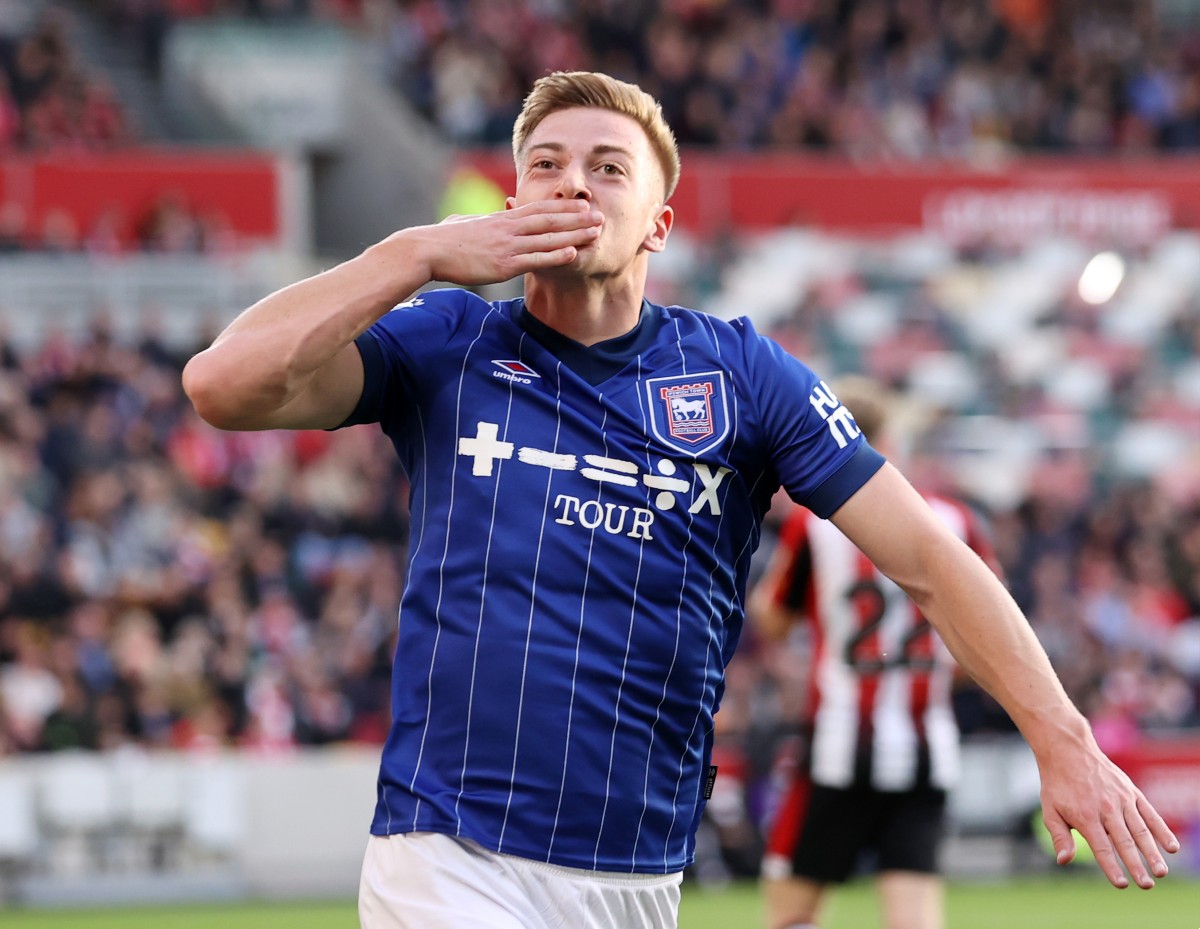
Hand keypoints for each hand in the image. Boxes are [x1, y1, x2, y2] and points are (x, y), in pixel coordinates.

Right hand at [411, 200, 602, 285]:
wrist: (427, 250)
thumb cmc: (441, 240)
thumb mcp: (462, 224)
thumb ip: (475, 222)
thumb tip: (471, 221)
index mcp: (501, 219)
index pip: (538, 209)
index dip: (563, 207)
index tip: (582, 205)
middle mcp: (509, 229)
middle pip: (550, 220)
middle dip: (577, 218)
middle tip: (601, 214)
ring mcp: (508, 246)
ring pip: (548, 238)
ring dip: (575, 235)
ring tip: (597, 232)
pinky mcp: (503, 264)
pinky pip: (535, 259)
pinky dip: (556, 256)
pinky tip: (574, 253)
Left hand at [1038, 740, 1178, 888]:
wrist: (1068, 750)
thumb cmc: (1057, 784)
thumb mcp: (1049, 810)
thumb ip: (1059, 837)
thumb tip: (1063, 861)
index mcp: (1085, 816)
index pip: (1101, 847)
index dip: (1111, 867)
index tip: (1121, 884)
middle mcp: (1106, 808)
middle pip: (1124, 841)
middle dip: (1136, 865)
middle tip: (1146, 885)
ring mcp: (1121, 799)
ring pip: (1140, 830)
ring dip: (1152, 852)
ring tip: (1161, 872)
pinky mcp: (1131, 792)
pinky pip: (1149, 813)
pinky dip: (1161, 830)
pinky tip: (1171, 847)